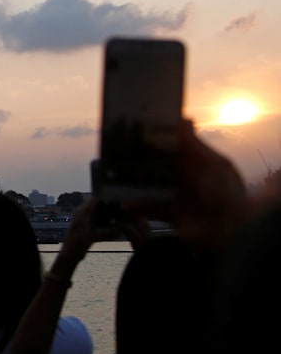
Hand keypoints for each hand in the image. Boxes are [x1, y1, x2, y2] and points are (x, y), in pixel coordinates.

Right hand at [124, 119, 248, 251]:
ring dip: (136, 181)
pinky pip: (151, 208)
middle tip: (121, 149)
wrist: (233, 232)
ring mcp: (177, 195)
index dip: (158, 136)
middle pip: (158, 164)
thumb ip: (196, 146)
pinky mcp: (171, 214)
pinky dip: (139, 205)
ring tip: (119, 174)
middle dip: (141, 158)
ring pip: (151, 184)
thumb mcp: (216, 166)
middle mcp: (184, 177)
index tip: (138, 126)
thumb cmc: (230, 195)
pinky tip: (127, 201)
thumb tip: (183, 120)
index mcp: (196, 162)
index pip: (173, 145)